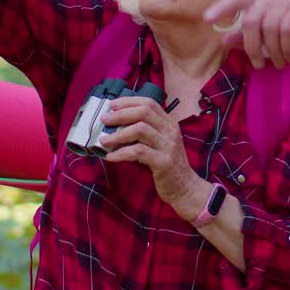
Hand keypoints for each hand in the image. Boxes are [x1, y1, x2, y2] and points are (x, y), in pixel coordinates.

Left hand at [99, 96, 201, 218]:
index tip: (112, 105)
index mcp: (169, 124)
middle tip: (105, 120)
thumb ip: (145, 133)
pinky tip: (111, 157)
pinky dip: (121, 153)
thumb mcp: (160, 143)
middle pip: (143, 112)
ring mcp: (168, 146)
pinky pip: (138, 152)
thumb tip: (117, 125)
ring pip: (140, 129)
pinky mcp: (163, 161)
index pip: (149, 103)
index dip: (129, 102)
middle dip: (120, 114)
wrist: (185, 187)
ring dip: (118, 134)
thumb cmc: (168, 165)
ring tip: (104, 140)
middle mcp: (170, 131)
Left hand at [204, 0, 289, 67]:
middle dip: (252, 48)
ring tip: (279, 63)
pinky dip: (286, 48)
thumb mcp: (272, 32)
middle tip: (259, 64)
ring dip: (273, 52)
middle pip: (250, 21)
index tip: (206, 20)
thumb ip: (249, 35)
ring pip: (269, 28)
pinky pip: (286, 30)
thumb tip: (223, 41)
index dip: (220, 8)